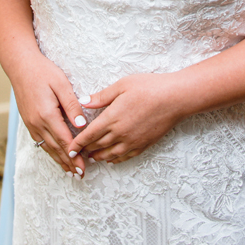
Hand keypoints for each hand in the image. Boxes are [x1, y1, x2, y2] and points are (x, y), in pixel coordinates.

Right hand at [11, 53, 89, 175]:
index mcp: (47, 115)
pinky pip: (40, 141)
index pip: (64, 140)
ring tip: (70, 172)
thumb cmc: (43, 71)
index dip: (74, 155)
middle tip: (80, 175)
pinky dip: (50, 151)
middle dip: (68, 163)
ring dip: (59, 160)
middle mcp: (37, 123)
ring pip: (47, 147)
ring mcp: (31, 124)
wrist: (20, 65)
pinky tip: (56, 155)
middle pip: (55, 148)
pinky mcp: (28, 122)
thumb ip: (71, 105)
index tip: (83, 166)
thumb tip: (81, 125)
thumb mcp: (61, 84)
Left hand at [67, 73, 186, 163]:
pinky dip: (115, 160)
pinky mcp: (144, 144)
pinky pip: (125, 157)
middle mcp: (120, 133)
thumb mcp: (122, 85)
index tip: (69, 149)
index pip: (89, 135)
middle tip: (76, 154)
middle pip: (97, 146)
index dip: (77, 143)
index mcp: (112, 118)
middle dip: (85, 151)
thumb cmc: (149, 87)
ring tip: (91, 157)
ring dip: (99, 157)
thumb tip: (83, 102)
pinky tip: (111, 159)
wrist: (175, 98)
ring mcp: (132, 141)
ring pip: (110, 154)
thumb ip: (101, 97)